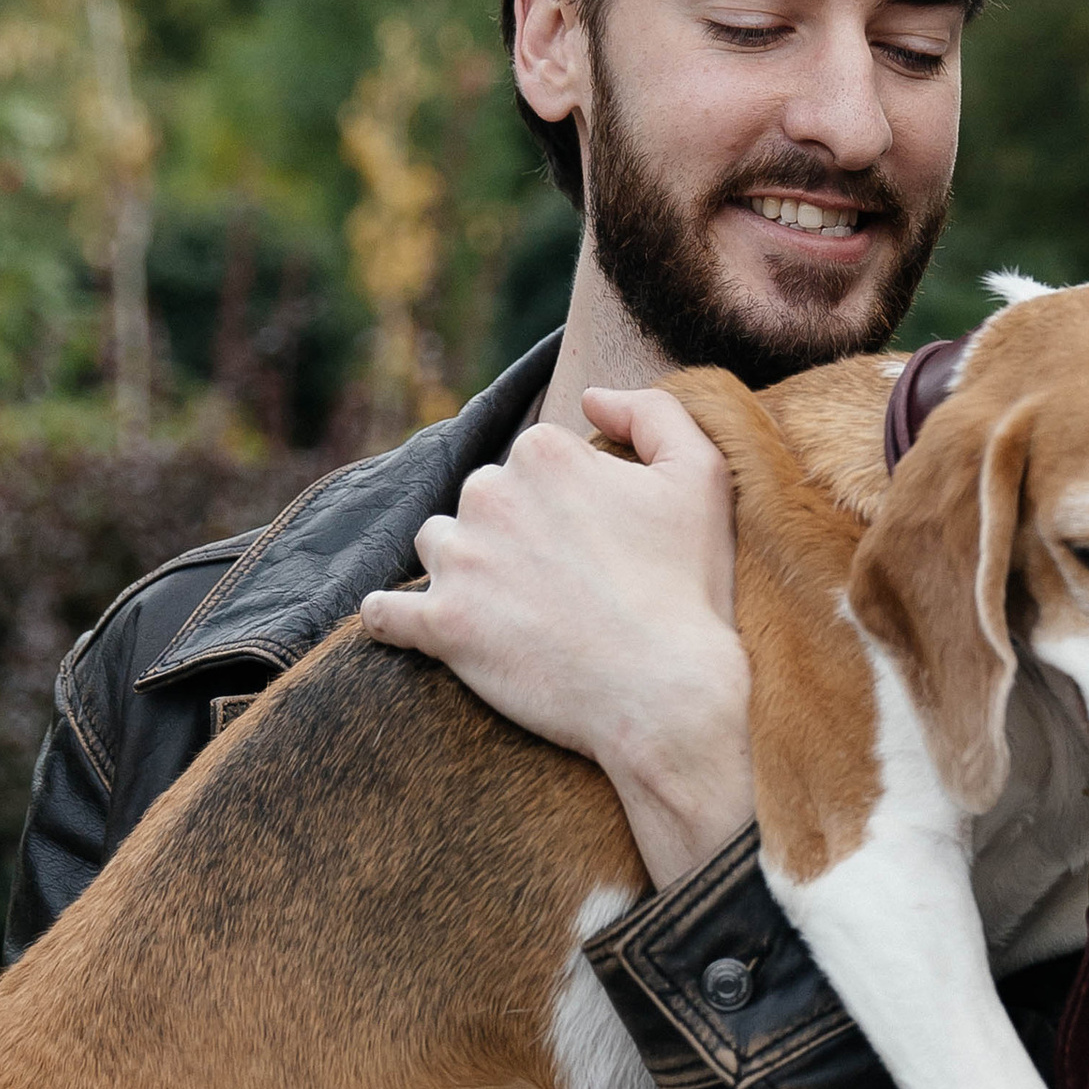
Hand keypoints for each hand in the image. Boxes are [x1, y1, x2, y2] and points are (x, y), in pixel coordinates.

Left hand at [361, 385, 755, 888]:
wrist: (666, 692)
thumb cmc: (688, 586)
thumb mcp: (701, 474)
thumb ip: (653, 411)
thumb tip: (592, 396)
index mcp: (544, 451)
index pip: (533, 464)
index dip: (566, 502)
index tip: (597, 542)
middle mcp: (490, 493)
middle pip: (483, 501)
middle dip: (512, 531)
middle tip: (563, 582)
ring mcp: (461, 561)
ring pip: (439, 547)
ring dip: (463, 568)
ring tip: (514, 609)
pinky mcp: (441, 625)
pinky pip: (387, 615)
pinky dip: (392, 619)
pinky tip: (401, 626)